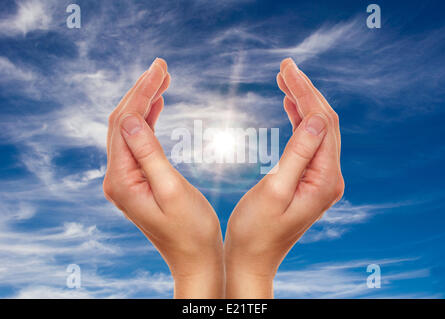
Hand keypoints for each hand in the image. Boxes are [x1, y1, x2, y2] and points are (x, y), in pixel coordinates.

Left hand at [103, 58, 223, 297]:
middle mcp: (117, 178)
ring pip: (128, 130)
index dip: (141, 92)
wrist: (195, 258)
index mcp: (122, 181)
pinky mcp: (136, 180)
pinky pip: (137, 142)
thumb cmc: (191, 230)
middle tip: (162, 66)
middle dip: (140, 91)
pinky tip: (156, 105)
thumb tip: (129, 118)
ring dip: (143, 103)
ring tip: (162, 79)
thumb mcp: (172, 191)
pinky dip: (146, 120)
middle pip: (121, 122)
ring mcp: (125, 179)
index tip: (161, 69)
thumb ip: (149, 155)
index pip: (124, 123)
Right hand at [224, 58, 343, 297]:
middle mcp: (329, 177)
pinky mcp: (309, 180)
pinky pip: (309, 142)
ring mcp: (321, 179)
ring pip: (318, 129)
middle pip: (325, 122)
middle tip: (285, 66)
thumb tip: (318, 117)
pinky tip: (289, 105)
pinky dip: (300, 120)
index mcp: (324, 179)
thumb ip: (298, 154)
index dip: (305, 92)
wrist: (252, 258)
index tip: (286, 68)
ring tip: (285, 79)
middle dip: (306, 91)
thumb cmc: (256, 230)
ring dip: (303, 103)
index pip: (322, 122)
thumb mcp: (274, 191)